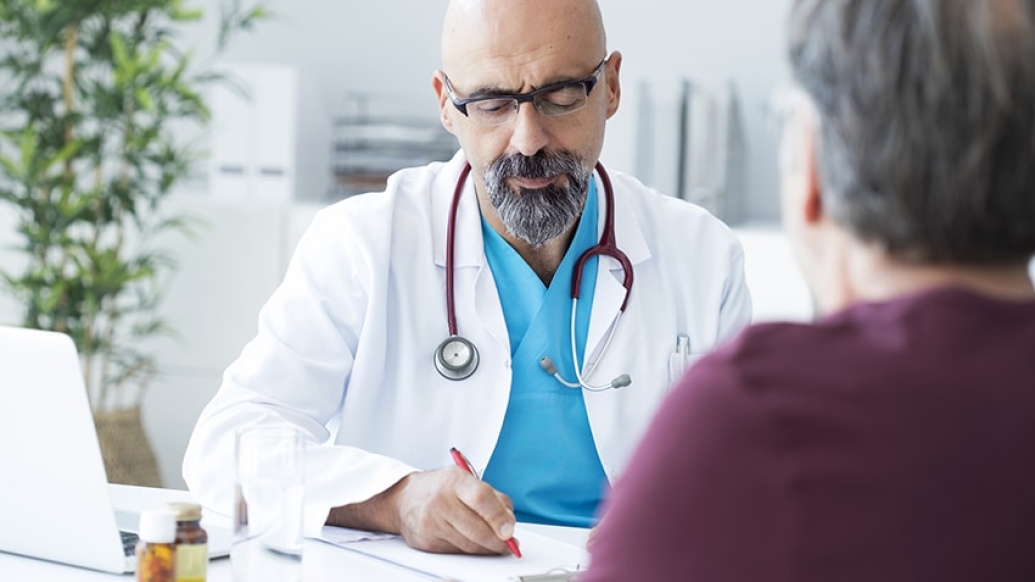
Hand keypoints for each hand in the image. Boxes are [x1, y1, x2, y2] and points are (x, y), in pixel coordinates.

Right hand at [327, 467, 516, 553]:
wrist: (403, 499)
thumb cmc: (440, 489)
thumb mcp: (466, 480)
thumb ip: (492, 497)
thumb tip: (509, 520)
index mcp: (455, 481)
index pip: (481, 498)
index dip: (498, 517)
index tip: (510, 530)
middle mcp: (441, 501)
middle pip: (477, 528)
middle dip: (498, 541)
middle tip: (509, 544)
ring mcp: (432, 523)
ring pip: (468, 545)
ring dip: (486, 548)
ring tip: (496, 544)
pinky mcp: (426, 542)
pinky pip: (457, 552)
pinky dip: (470, 551)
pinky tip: (473, 543)